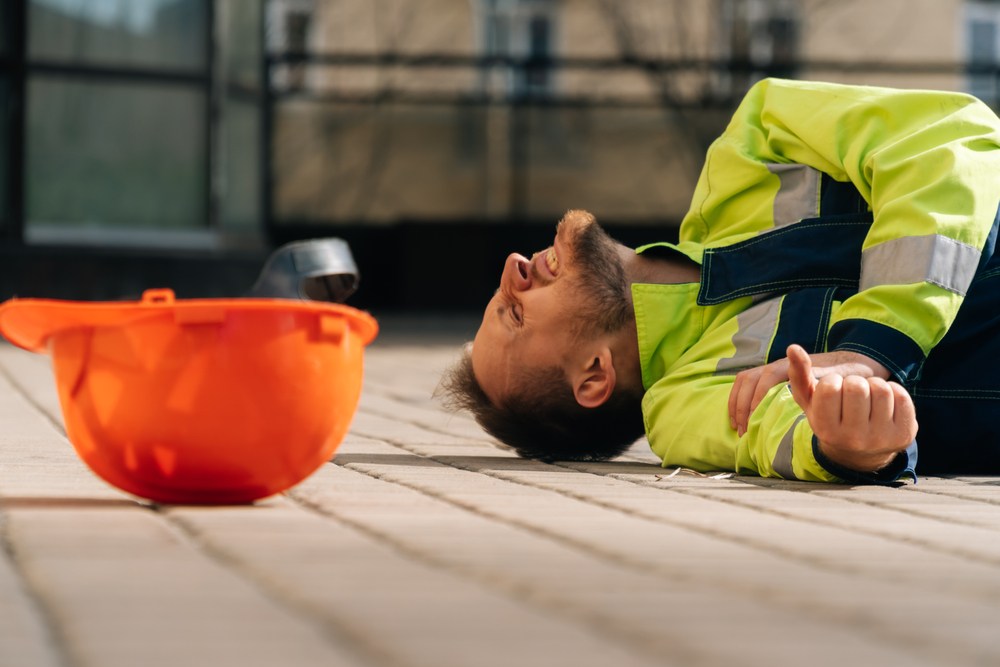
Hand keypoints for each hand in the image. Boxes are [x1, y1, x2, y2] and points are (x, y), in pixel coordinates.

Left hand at [728, 349, 889, 435]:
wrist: (858, 370)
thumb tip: (763, 430)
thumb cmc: (829, 389)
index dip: (736, 402)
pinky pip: (777, 375)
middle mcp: (779, 366)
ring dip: (750, 401)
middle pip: (746, 379)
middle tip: (741, 430)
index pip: (744, 382)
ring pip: (758, 377)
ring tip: (750, 424)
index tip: (736, 426)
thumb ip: (784, 407)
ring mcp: (791, 364)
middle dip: (739, 405)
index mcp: (775, 373)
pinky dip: (766, 392)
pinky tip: (765, 410)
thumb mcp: (803, 399)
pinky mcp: (803, 365)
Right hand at [786, 344, 916, 472]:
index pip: (830, 387)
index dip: (832, 382)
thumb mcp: (811, 401)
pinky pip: (901, 395)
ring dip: (874, 385)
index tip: (832, 393)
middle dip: (854, 382)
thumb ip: (798, 375)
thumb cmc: (831, 417)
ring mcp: (880, 439)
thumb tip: (793, 348)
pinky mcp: (904, 435)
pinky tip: (885, 404)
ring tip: (868, 397)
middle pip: (857, 386)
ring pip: (881, 389)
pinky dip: (893, 391)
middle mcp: (852, 439)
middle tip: (852, 394)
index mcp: (825, 430)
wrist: (860, 451)